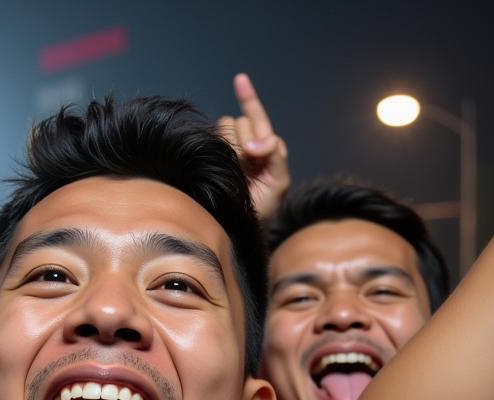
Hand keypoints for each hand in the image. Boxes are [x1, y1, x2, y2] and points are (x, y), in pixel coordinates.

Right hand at [217, 74, 290, 220]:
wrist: (242, 226)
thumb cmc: (264, 207)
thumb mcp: (279, 182)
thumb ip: (274, 156)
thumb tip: (255, 143)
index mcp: (268, 147)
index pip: (258, 117)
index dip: (248, 99)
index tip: (239, 80)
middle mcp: (249, 143)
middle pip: (243, 122)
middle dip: (247, 139)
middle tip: (249, 165)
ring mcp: (230, 149)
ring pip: (227, 126)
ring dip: (232, 144)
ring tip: (238, 168)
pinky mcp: (215, 154)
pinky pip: (214, 137)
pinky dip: (218, 145)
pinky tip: (224, 163)